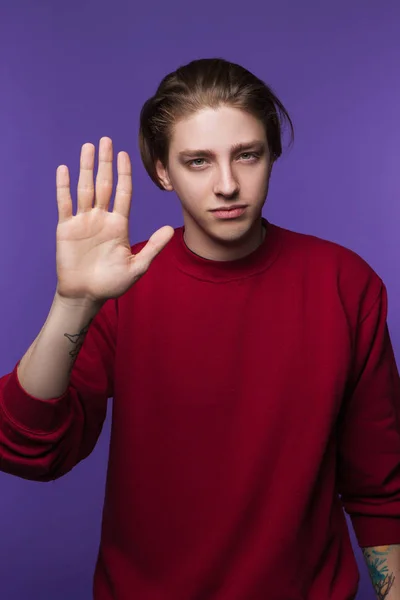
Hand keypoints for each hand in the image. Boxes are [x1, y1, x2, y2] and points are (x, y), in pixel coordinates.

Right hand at [55, 137, 173, 303]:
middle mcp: (101, 218)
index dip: (124, 173)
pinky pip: (65, 203)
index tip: (125, 154)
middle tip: (106, 140)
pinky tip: (65, 170)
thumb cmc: (112, 284)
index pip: (123, 193)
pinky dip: (64, 187)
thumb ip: (153, 247)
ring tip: (88, 147)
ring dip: (85, 168)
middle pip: (104, 184)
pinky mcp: (66, 228)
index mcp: (119, 224)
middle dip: (105, 162)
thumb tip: (172, 229)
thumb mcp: (137, 266)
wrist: (86, 295)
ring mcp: (83, 221)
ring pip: (85, 188)